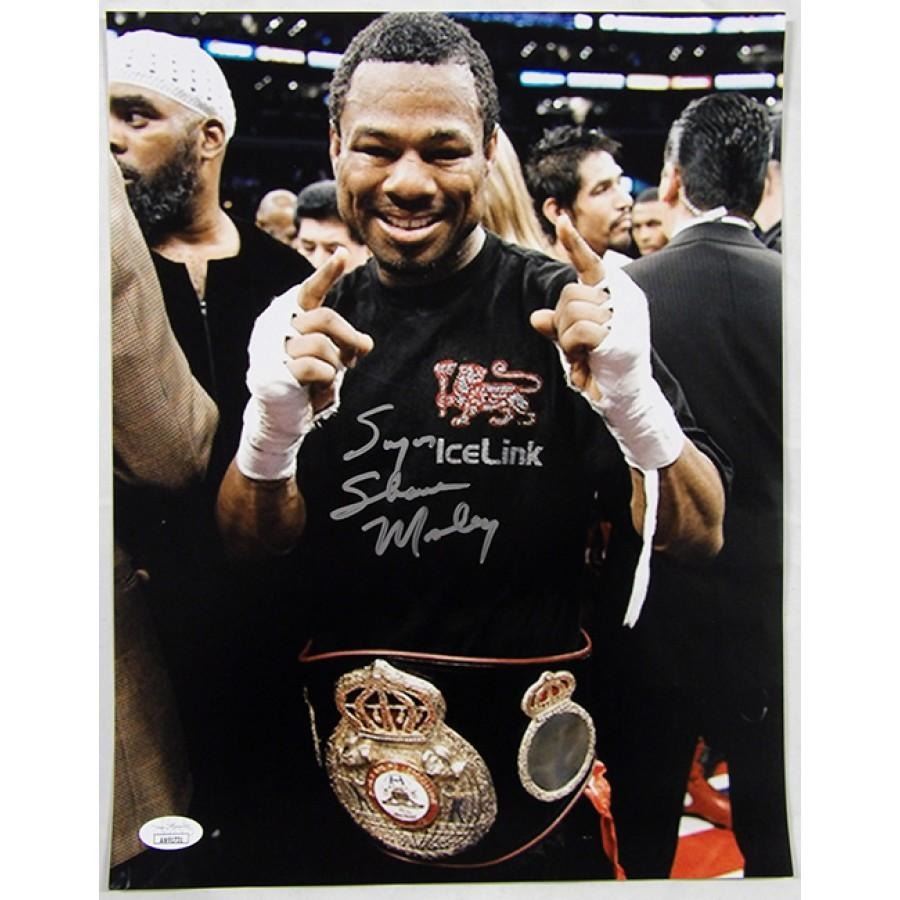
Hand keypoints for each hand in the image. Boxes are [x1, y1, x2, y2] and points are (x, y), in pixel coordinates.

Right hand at [285, 247, 373, 411]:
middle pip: (325, 318)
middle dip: (349, 338)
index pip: (309, 290)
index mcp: (289, 316)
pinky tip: (318, 389)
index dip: (327, 273)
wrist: (284, 415)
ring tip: (328, 378)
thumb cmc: (307, 381)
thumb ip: (344, 343)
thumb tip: (366, 343)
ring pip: (321, 345)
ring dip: (335, 365)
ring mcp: (272, 348)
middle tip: (360, 353)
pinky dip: (327, 381)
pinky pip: (316, 368)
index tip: (344, 254)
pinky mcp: (275, 371)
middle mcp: (276, 325)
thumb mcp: (329, 356)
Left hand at [529, 213, 612, 399]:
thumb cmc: (601, 368)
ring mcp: (625, 316)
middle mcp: (625, 298)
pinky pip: (577, 330)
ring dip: (567, 339)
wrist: (624, 399)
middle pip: (569, 293)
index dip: (574, 244)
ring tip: (584, 356)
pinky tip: (586, 361)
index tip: (560, 221)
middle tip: (578, 349)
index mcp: (617, 293)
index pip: (591, 263)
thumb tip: (537, 318)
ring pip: (571, 310)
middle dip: (562, 323)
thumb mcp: (575, 342)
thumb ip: (558, 326)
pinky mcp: (620, 336)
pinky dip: (573, 348)